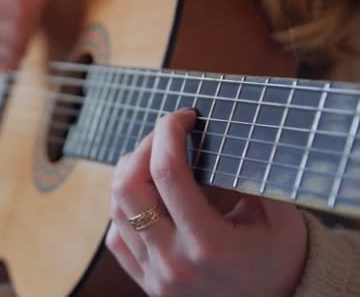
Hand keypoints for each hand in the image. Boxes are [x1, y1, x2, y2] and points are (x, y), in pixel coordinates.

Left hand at [106, 109, 307, 296]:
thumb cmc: (280, 261)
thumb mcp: (279, 217)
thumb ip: (251, 176)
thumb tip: (224, 134)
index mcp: (209, 244)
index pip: (169, 174)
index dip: (169, 133)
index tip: (181, 116)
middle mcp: (173, 261)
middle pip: (129, 188)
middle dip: (142, 148)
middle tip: (164, 135)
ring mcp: (154, 274)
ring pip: (117, 210)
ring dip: (129, 174)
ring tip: (152, 159)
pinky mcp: (145, 280)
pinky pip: (117, 237)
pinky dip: (124, 209)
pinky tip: (145, 197)